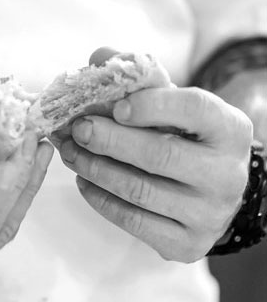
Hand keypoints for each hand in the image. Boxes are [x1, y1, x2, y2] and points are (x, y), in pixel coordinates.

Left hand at [57, 54, 252, 262]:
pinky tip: (84, 182)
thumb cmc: (188, 140)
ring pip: (140, 190)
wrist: (212, 191)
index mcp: (230, 130)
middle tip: (77, 129)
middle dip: (109, 139)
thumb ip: (141, 80)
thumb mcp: (176, 106)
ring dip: (95, 169)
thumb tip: (97, 57)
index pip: (194, 108)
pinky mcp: (188, 244)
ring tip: (70, 153)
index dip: (150, 104)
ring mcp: (209, 214)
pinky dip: (101, 201)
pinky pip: (134, 222)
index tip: (114, 105)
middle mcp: (227, 174)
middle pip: (160, 154)